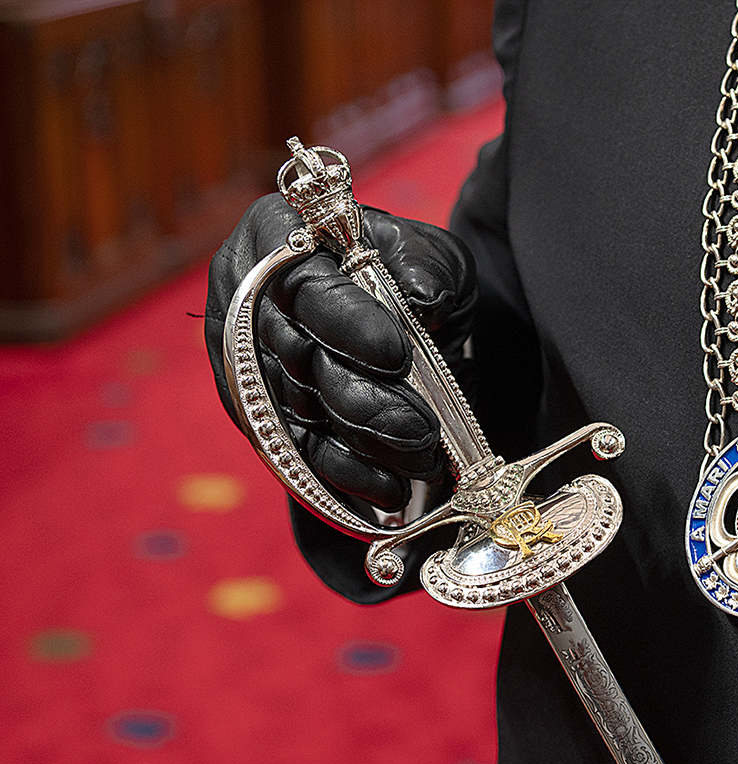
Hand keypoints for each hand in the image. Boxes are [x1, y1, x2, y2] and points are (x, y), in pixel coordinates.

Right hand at [204, 194, 476, 511]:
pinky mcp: (253, 409)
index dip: (346, 322)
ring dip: (362, 446)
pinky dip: (341, 474)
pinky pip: (291, 451)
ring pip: (296, 412)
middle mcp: (244, 294)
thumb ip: (430, 268)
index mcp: (278, 234)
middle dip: (365, 403)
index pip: (305, 283)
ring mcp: (241, 357)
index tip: (395, 353)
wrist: (391, 307)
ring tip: (420, 463)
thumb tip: (425, 298)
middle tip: (422, 432)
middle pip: (296, 359)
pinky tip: (386, 490)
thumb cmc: (405, 268)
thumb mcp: (430, 252)